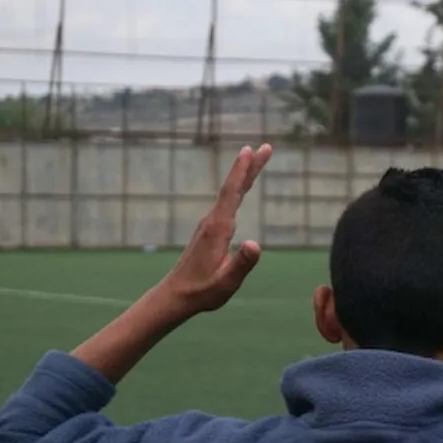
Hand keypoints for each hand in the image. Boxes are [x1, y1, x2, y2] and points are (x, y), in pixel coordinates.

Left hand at [160, 144, 271, 315]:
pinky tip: (242, 188)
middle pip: (233, 188)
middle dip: (249, 166)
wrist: (176, 295)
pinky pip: (228, 202)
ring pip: (231, 193)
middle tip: (265, 147)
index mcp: (218, 229)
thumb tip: (256, 244)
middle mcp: (213, 222)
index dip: (242, 171)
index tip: (250, 150)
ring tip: (257, 159)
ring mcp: (210, 225)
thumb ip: (242, 264)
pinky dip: (238, 188)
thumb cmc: (203, 291)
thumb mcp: (227, 282)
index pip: (232, 194)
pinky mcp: (211, 230)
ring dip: (245, 175)